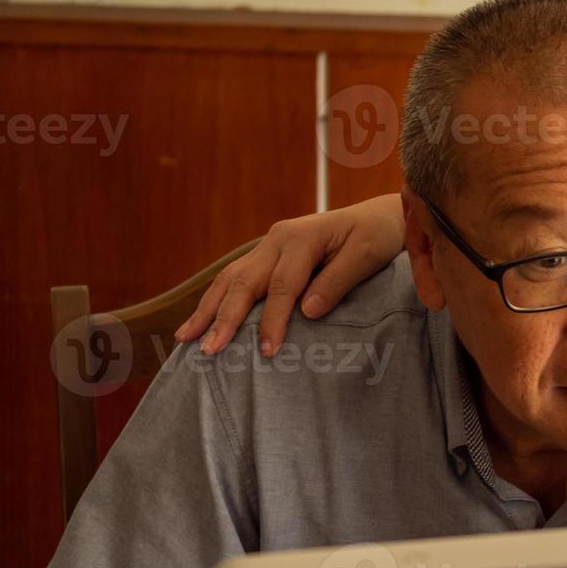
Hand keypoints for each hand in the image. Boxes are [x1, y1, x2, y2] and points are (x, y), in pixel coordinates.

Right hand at [174, 194, 405, 355]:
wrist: (381, 215)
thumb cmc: (378, 235)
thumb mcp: (368, 255)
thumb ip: (337, 281)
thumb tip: (307, 311)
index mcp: (303, 237)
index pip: (282, 286)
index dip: (273, 320)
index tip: (267, 351)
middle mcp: (278, 238)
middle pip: (244, 281)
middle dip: (223, 318)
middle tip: (207, 351)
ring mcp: (270, 245)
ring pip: (231, 278)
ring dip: (208, 308)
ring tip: (185, 338)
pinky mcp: (269, 254)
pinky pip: (236, 277)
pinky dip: (217, 299)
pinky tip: (201, 319)